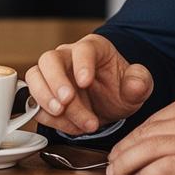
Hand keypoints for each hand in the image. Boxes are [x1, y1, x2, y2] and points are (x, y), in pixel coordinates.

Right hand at [24, 34, 152, 134]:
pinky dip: (49, 117)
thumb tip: (135, 84)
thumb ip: (140, 82)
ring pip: (35, 78)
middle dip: (56, 82)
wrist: (107, 106)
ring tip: (62, 113)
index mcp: (93, 48)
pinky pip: (35, 103)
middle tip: (67, 101)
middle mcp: (67, 57)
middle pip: (49, 60)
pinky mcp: (43, 95)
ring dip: (45, 98)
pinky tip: (70, 126)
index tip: (86, 82)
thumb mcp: (138, 86)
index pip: (82, 49)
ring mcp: (51, 75)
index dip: (82, 64)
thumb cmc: (119, 89)